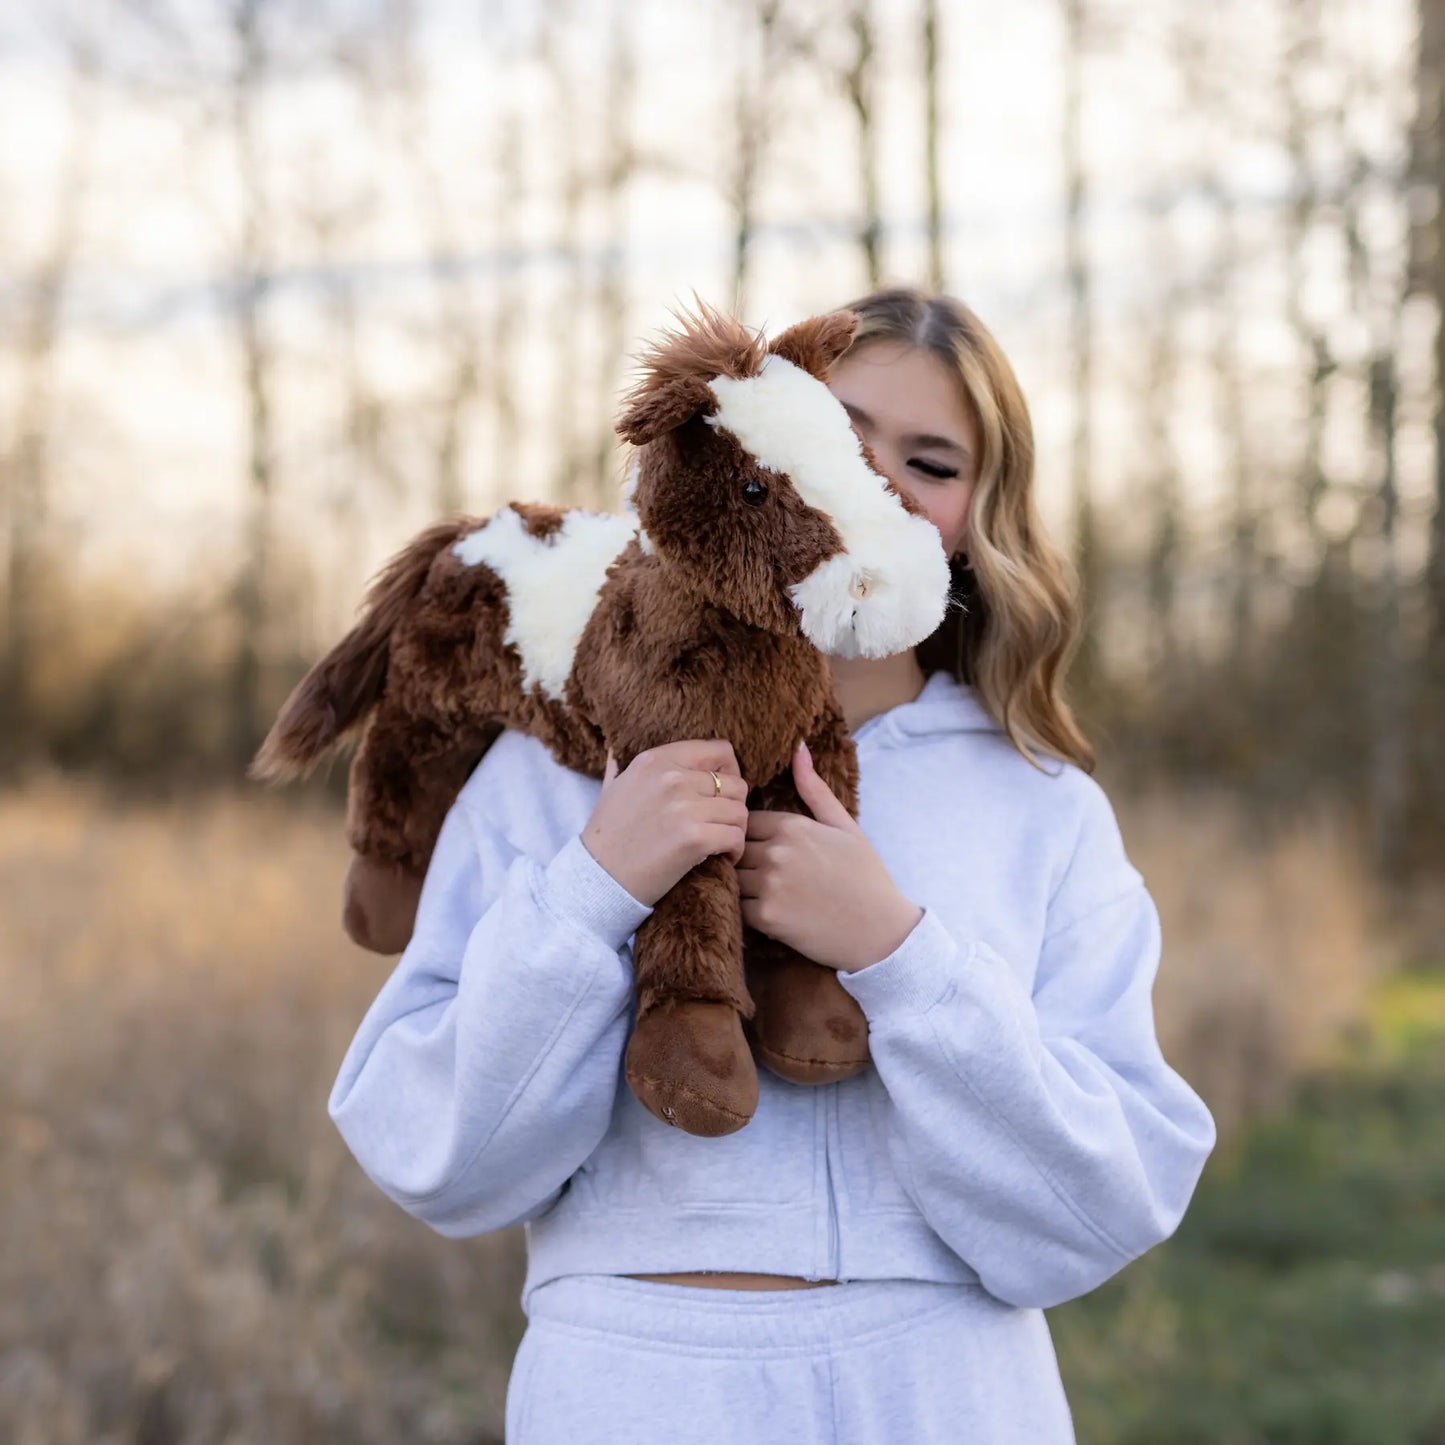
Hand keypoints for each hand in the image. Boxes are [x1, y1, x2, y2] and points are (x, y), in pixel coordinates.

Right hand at [581, 739, 749, 905]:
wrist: (598, 877)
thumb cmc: (607, 836)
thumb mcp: (612, 787)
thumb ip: (622, 763)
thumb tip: (619, 748)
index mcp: (655, 760)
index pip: (720, 751)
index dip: (730, 772)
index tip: (722, 793)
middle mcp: (671, 778)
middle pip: (736, 784)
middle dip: (733, 806)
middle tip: (720, 824)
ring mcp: (684, 808)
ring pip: (740, 811)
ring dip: (735, 830)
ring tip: (721, 843)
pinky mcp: (694, 839)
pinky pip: (736, 837)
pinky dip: (734, 851)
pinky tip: (722, 858)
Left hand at [737, 741, 923, 970]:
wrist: (882, 933)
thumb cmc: (866, 877)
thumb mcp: (845, 827)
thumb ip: (814, 789)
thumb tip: (797, 748)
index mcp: (793, 825)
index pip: (746, 820)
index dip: (754, 835)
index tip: (769, 850)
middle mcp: (777, 851)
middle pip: (734, 847)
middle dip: (744, 859)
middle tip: (764, 875)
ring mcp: (769, 884)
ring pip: (732, 876)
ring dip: (743, 885)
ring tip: (766, 894)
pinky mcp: (766, 917)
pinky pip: (737, 907)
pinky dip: (747, 911)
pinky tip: (771, 913)